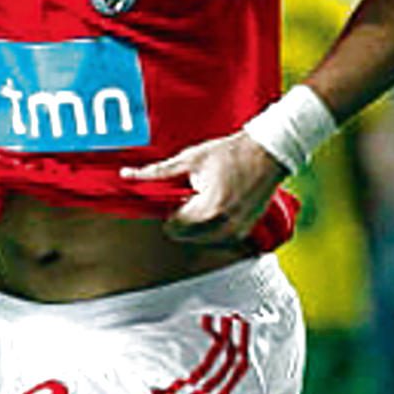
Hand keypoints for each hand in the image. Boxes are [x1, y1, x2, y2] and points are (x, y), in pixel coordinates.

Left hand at [121, 131, 286, 244]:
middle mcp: (224, 227)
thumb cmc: (228, 152)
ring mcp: (237, 232)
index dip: (170, 210)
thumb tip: (126, 175)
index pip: (173, 227)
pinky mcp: (245, 232)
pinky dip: (211, 226)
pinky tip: (216, 204)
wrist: (267, 153)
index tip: (178, 195)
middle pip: (185, 237)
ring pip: (200, 240)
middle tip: (191, 195)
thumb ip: (156, 172)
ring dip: (196, 224)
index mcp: (208, 211)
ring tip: (206, 197)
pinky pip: (217, 238)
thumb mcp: (189, 159)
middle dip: (181, 218)